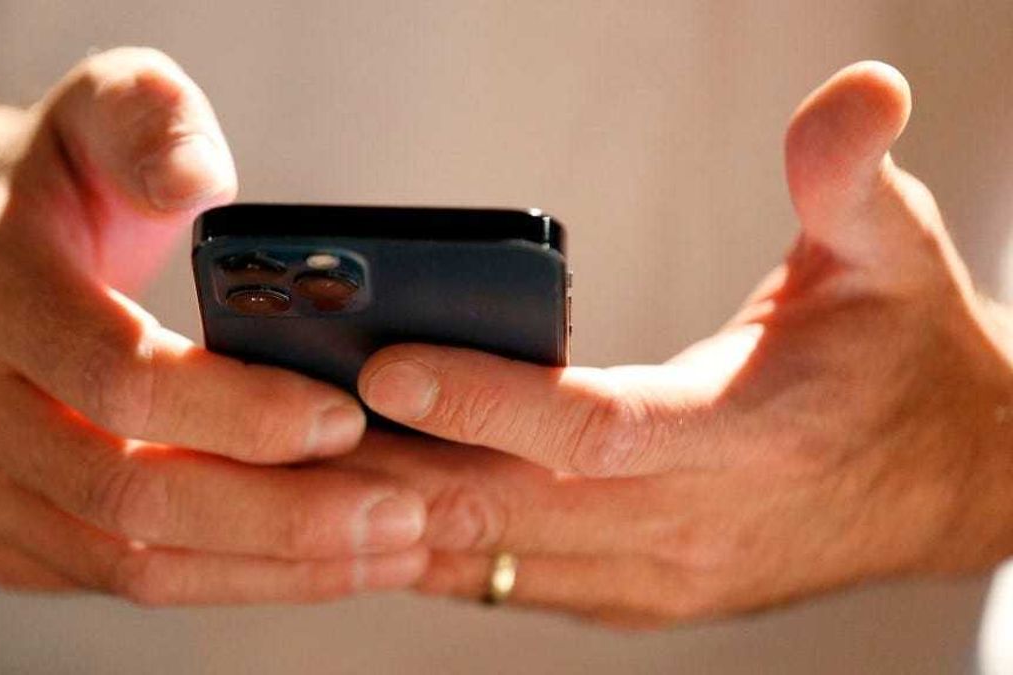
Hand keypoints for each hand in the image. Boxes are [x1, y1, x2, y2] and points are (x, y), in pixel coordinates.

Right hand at [0, 48, 425, 604]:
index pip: (122, 379)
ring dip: (269, 566)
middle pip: (129, 496)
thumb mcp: (102, 109)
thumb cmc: (58, 188)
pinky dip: (228, 580)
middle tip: (401, 511)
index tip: (350, 420)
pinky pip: (117, 581)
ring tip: (382, 547)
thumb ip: (151, 119)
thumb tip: (198, 176)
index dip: (243, 412)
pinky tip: (311, 561)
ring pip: (128, 563)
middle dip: (281, 516)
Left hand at [342, 62, 1012, 626]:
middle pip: (509, 507)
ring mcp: (654, 577)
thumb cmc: (905, 361)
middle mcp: (689, 528)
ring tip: (289, 463)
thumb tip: (857, 92)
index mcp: (748, 438)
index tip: (387, 363)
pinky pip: (503, 579)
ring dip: (387, 515)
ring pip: (490, 559)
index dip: (488, 401)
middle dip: (387, 467)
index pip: (596, 431)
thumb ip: (852, 176)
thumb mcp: (895, 253)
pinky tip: (357, 502)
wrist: (951, 481)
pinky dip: (426, 543)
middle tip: (279, 423)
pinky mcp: (630, 594)